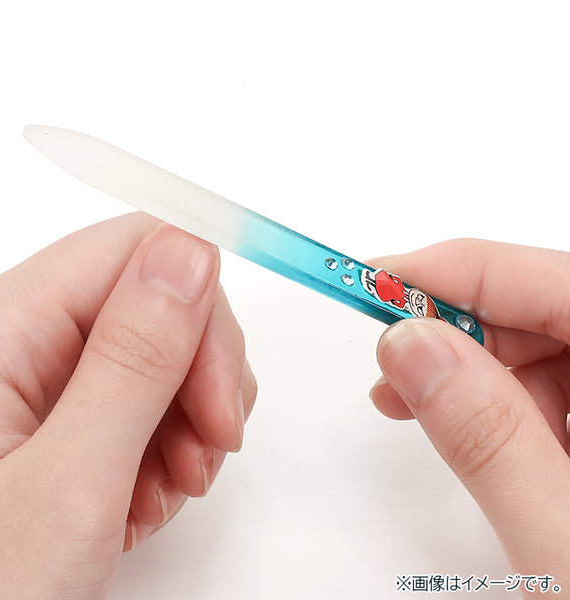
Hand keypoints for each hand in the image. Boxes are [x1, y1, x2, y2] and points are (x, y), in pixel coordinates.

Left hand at [0, 212, 256, 598]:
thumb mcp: (65, 487)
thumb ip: (133, 362)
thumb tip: (191, 254)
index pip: (132, 253)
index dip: (198, 310)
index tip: (223, 392)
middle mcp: (17, 344)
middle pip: (154, 304)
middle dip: (200, 377)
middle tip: (208, 449)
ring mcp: (41, 385)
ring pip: (160, 355)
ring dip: (189, 419)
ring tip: (173, 486)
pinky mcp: (63, 420)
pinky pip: (145, 400)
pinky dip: (168, 446)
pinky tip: (149, 494)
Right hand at [370, 239, 568, 595]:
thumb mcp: (564, 544)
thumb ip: (489, 439)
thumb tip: (408, 346)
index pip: (545, 279)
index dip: (450, 273)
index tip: (375, 284)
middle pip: (541, 306)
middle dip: (452, 329)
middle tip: (388, 362)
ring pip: (543, 344)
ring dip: (471, 368)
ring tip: (418, 406)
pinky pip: (553, 383)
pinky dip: (499, 399)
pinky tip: (473, 429)